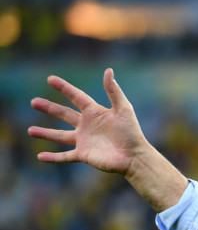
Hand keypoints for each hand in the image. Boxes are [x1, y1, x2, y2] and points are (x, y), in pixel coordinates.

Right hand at [28, 68, 147, 175]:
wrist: (135, 156)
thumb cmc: (132, 133)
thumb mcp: (124, 109)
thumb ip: (114, 91)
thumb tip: (108, 71)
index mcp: (95, 113)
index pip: (76, 97)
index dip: (64, 88)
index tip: (50, 79)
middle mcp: (87, 126)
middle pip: (64, 114)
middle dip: (49, 108)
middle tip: (33, 102)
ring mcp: (84, 141)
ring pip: (60, 136)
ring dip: (45, 133)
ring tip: (30, 130)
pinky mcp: (84, 155)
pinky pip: (65, 156)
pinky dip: (53, 158)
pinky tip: (40, 157)